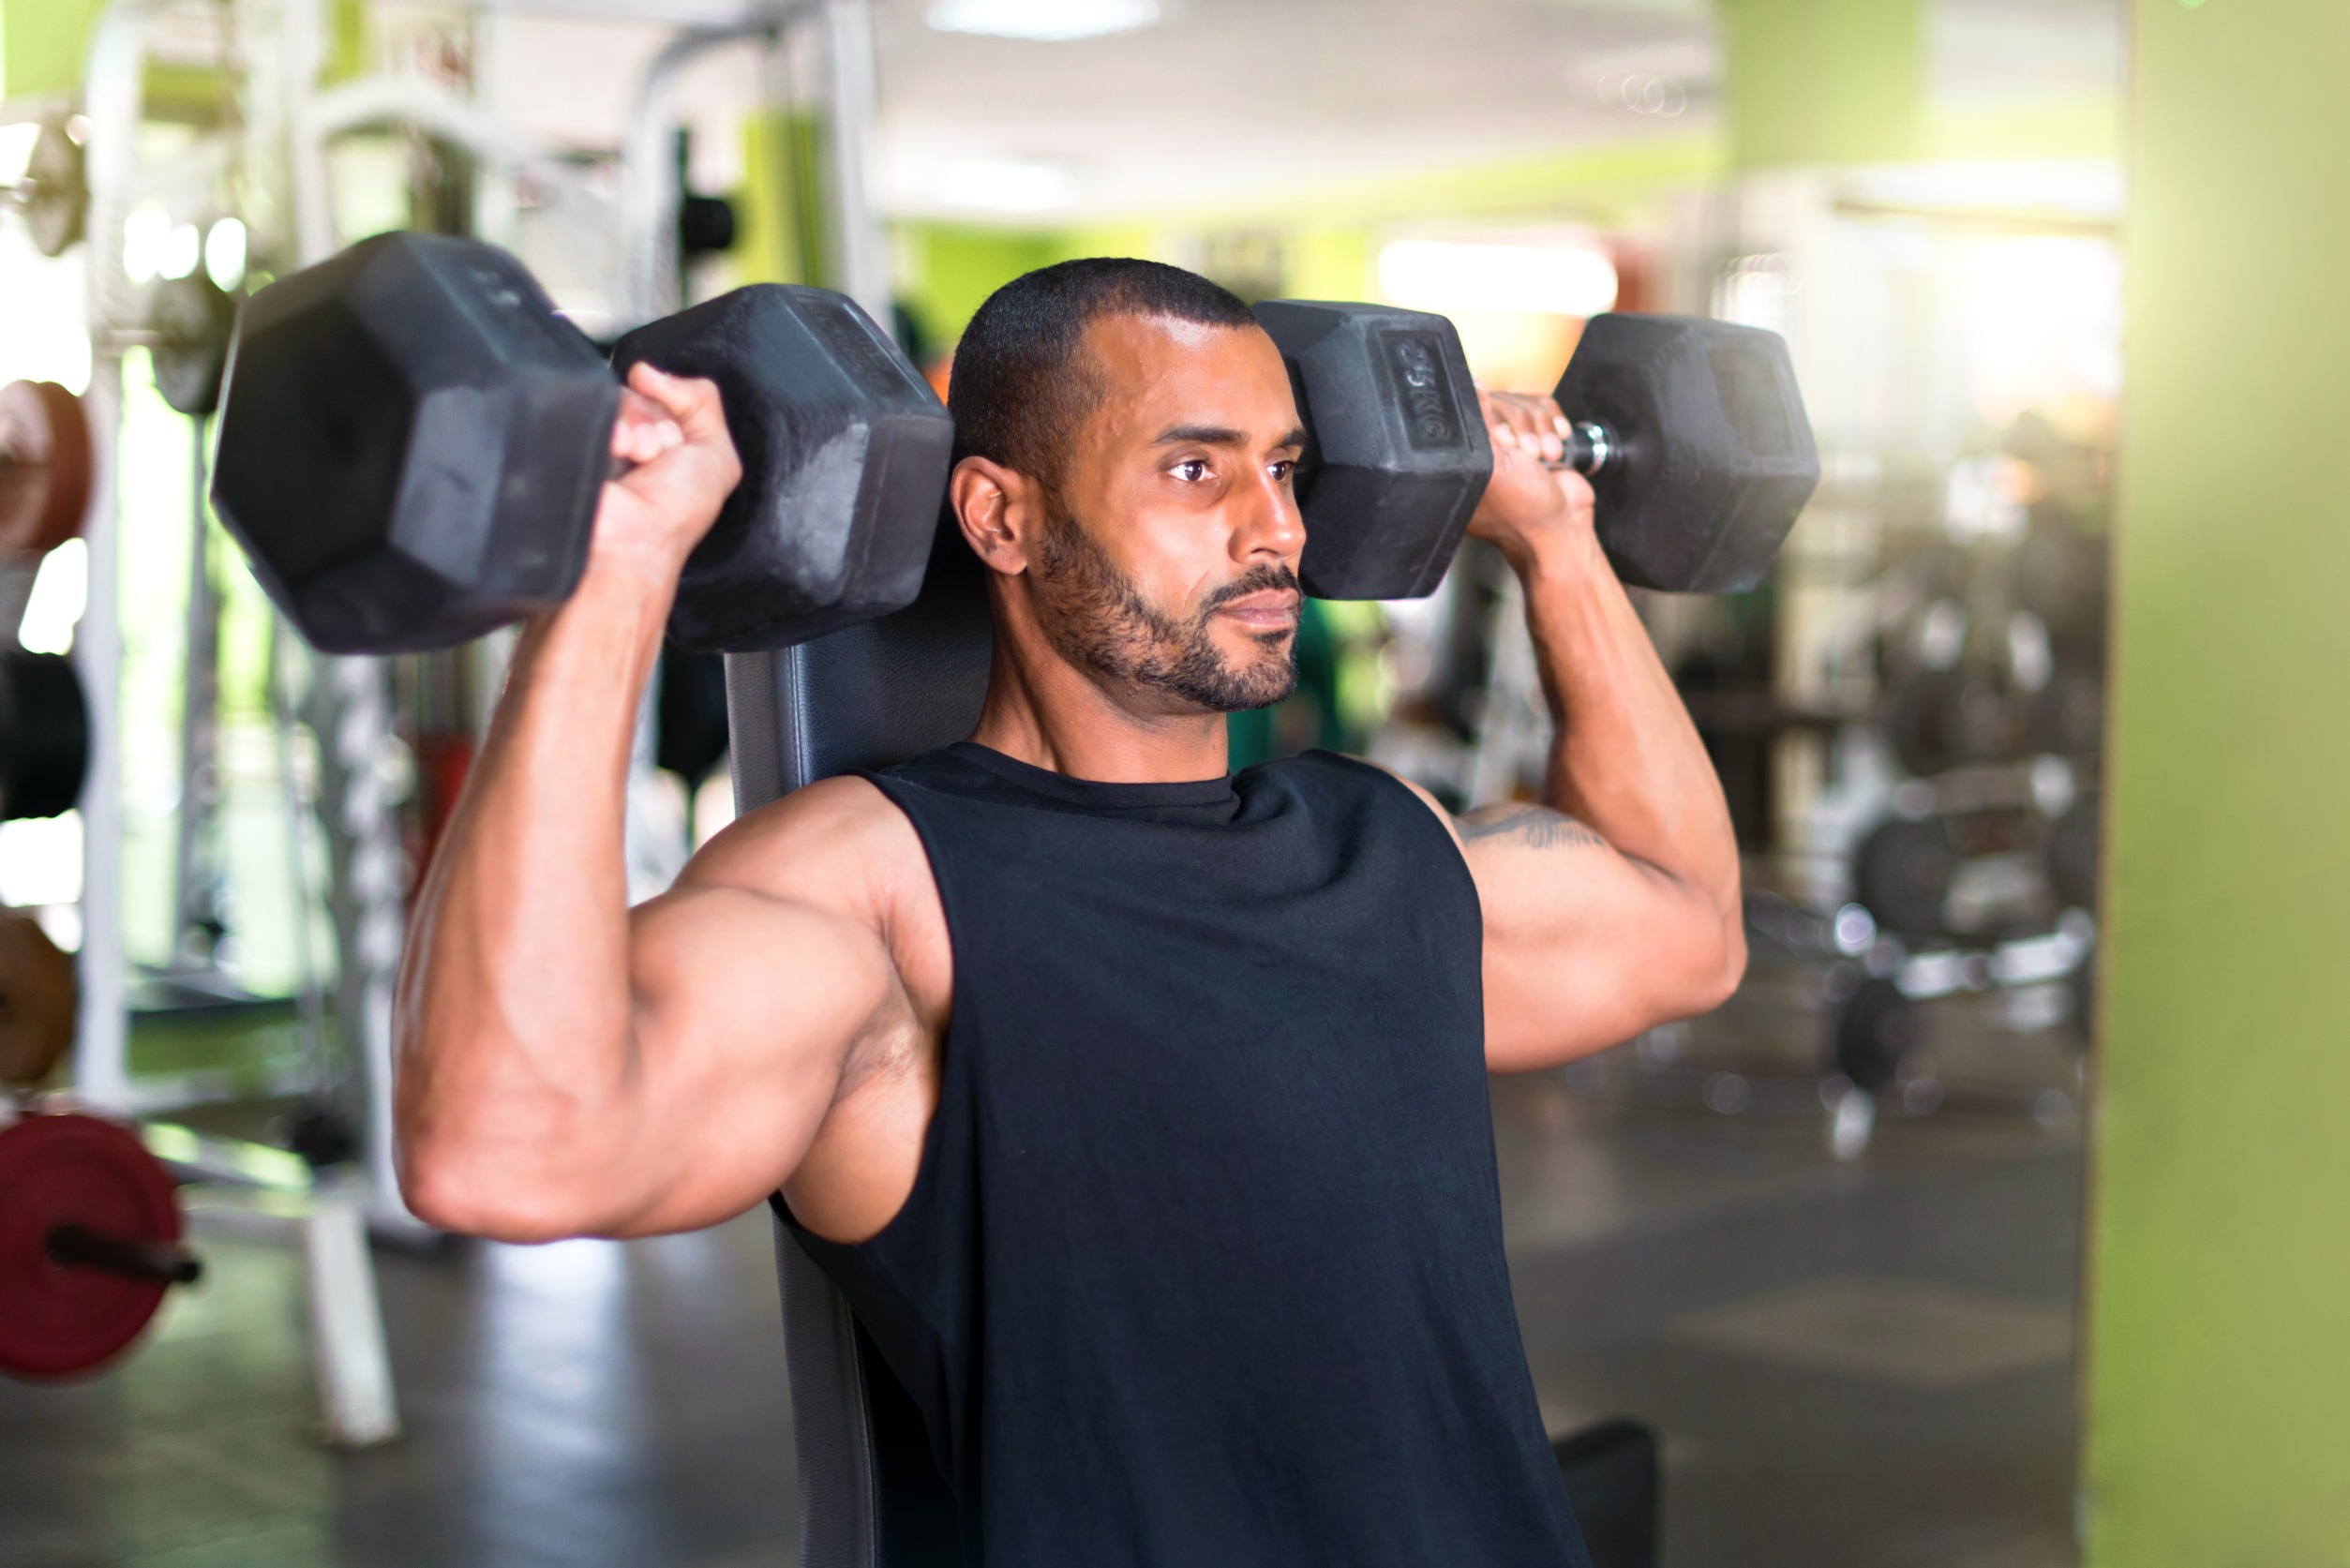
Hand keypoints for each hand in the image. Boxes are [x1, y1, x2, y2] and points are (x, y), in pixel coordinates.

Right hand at [588, 363, 742, 581]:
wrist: (634, 541)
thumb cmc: (677, 513)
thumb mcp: (717, 457)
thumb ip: (704, 403)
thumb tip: (652, 372)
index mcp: (661, 448)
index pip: (662, 395)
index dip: (675, 411)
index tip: (677, 441)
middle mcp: (627, 443)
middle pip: (640, 393)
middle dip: (657, 421)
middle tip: (657, 455)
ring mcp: (596, 441)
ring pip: (616, 396)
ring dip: (638, 426)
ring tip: (638, 457)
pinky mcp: (570, 439)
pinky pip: (588, 404)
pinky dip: (612, 425)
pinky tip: (617, 452)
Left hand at [1468, 387, 1595, 573]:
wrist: (1563, 526)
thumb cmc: (1524, 510)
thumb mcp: (1492, 466)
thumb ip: (1475, 424)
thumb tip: (1468, 384)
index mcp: (1458, 456)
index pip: (1468, 409)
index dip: (1492, 420)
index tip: (1505, 443)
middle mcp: (1481, 447)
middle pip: (1500, 401)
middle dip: (1522, 428)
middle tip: (1528, 456)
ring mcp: (1510, 443)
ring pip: (1525, 403)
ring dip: (1541, 430)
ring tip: (1545, 457)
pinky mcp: (1536, 437)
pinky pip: (1544, 408)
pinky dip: (1555, 425)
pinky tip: (1556, 449)